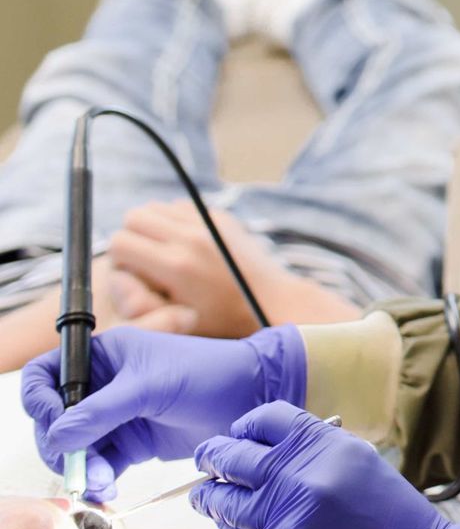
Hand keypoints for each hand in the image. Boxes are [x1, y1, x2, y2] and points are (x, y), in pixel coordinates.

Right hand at [19, 324, 305, 502]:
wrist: (249, 396)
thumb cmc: (206, 372)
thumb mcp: (151, 386)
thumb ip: (102, 411)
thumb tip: (57, 436)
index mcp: (103, 357)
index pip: (47, 375)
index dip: (38, 399)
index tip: (52, 421)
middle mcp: (103, 385)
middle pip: (54, 419)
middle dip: (60, 444)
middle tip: (75, 462)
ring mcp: (115, 416)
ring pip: (75, 446)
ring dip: (79, 466)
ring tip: (99, 479)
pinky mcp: (131, 442)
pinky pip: (99, 464)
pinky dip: (98, 477)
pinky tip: (106, 487)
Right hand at [109, 201, 288, 338]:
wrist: (272, 302)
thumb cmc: (220, 322)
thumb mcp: (175, 320)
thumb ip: (140, 302)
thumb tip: (117, 278)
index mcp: (176, 265)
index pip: (119, 242)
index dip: (120, 260)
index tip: (134, 275)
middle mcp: (191, 237)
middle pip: (134, 217)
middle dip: (132, 238)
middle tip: (145, 262)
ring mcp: (208, 222)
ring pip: (156, 207)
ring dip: (152, 227)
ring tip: (163, 253)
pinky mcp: (221, 216)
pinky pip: (181, 207)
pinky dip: (175, 221)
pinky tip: (185, 245)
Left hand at [194, 403, 459, 528]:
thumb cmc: (388, 513)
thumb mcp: (356, 462)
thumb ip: (313, 449)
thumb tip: (261, 447)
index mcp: (323, 445)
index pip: (265, 420)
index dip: (244, 426)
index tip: (237, 434)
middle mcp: (300, 475)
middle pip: (232, 457)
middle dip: (212, 456)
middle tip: (205, 459)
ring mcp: (286, 516)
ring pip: (225, 502)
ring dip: (211, 497)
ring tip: (207, 495)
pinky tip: (235, 526)